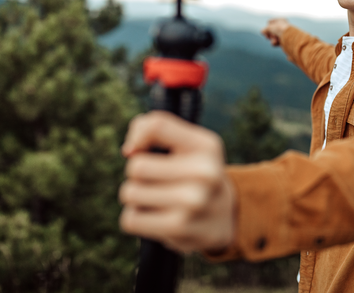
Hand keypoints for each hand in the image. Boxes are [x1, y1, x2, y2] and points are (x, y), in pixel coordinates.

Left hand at [118, 111, 234, 252]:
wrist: (223, 218)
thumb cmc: (194, 174)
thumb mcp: (187, 144)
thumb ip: (156, 129)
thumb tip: (129, 150)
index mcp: (206, 146)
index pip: (156, 126)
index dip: (138, 138)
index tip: (141, 150)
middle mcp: (204, 172)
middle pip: (136, 166)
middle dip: (138, 175)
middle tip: (157, 181)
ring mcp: (193, 202)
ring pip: (130, 193)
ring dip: (136, 197)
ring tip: (158, 200)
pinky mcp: (178, 228)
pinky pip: (131, 219)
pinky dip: (136, 219)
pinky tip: (155, 218)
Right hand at [260, 18, 290, 46]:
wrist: (290, 37)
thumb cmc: (280, 29)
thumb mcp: (269, 27)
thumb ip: (264, 29)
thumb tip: (262, 31)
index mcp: (281, 20)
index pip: (270, 22)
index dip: (268, 25)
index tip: (269, 27)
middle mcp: (283, 27)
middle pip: (271, 30)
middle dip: (269, 34)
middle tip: (270, 35)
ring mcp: (283, 35)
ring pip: (273, 37)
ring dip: (272, 39)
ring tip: (275, 40)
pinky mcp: (284, 42)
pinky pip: (275, 42)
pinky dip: (274, 43)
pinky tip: (276, 43)